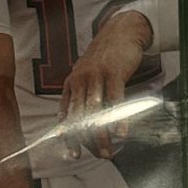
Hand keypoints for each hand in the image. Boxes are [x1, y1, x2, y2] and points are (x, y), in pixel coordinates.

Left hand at [58, 11, 150, 159]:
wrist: (120, 31)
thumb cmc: (104, 57)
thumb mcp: (85, 73)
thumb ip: (80, 94)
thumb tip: (76, 119)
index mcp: (72, 83)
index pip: (66, 114)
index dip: (68, 136)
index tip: (72, 154)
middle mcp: (80, 80)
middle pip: (80, 116)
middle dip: (86, 140)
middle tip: (96, 156)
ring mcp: (97, 77)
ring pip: (96, 111)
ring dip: (101, 134)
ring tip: (108, 150)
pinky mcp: (114, 74)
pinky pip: (115, 100)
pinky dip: (117, 119)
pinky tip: (121, 133)